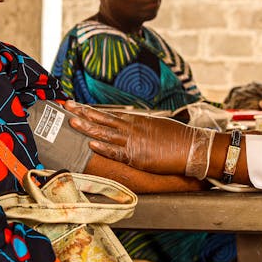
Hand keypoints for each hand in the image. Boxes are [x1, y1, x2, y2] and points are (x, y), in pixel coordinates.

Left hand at [65, 101, 198, 175]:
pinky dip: (104, 148)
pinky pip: (117, 152)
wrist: (193, 148)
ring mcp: (135, 142)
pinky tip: (91, 145)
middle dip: (84, 112)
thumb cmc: (179, 138)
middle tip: (68, 106)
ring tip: (73, 121)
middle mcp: (133, 129)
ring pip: (106, 133)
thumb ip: (143, 127)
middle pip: (103, 119)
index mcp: (137, 121)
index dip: (92, 110)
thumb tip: (135, 126)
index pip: (109, 114)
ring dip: (89, 127)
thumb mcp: (158, 126)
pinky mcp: (138, 157)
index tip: (78, 105)